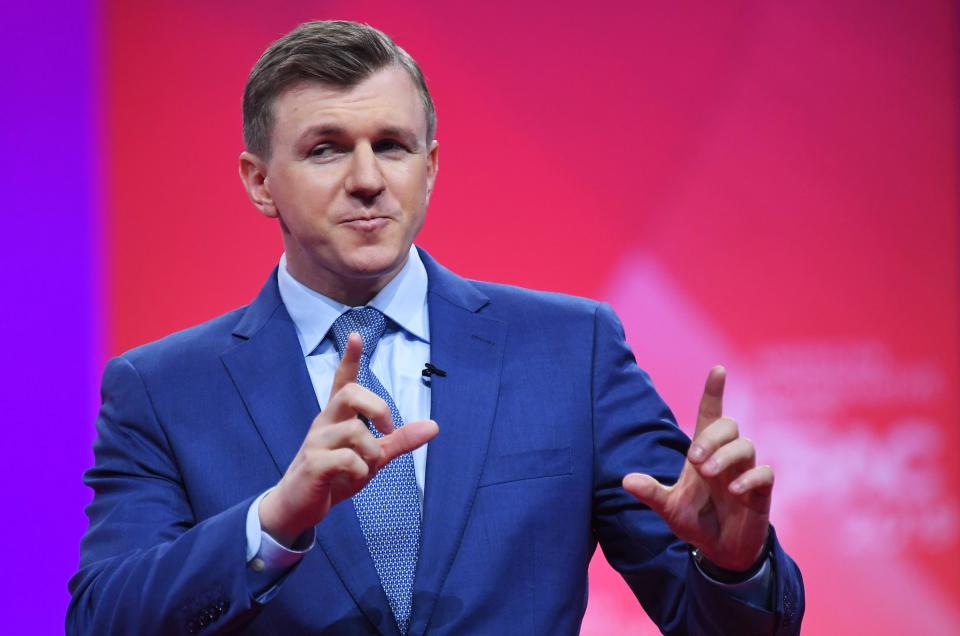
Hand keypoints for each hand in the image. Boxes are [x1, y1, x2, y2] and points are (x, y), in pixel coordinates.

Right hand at [259, 333, 438, 545]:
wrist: (297, 507)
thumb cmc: (335, 476)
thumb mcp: (373, 458)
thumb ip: (399, 441)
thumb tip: (434, 426)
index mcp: (337, 417)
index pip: (342, 381)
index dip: (350, 358)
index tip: (356, 336)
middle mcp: (324, 422)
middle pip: (351, 394)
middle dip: (378, 408)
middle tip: (387, 430)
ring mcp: (316, 442)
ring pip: (355, 431)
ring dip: (372, 453)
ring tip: (366, 469)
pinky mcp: (313, 464)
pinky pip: (347, 459)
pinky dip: (360, 471)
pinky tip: (352, 479)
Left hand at [622, 366, 771, 571]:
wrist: (720, 551)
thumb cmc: (695, 521)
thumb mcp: (668, 508)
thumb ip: (651, 493)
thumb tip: (626, 480)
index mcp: (702, 454)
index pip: (710, 414)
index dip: (714, 392)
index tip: (718, 370)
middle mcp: (725, 457)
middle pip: (729, 425)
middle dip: (712, 437)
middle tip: (695, 460)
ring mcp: (745, 472)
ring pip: (746, 445)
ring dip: (726, 456)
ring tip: (709, 474)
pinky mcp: (761, 492)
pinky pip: (764, 473)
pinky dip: (749, 478)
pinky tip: (734, 491)